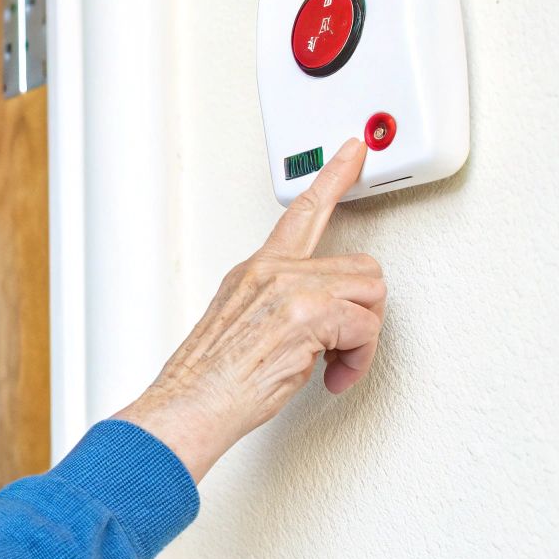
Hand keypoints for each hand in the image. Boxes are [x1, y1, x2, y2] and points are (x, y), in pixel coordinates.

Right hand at [116, 139, 384, 482]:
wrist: (188, 406)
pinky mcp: (307, 314)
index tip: (354, 151)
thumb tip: (319, 324)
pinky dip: (358, 360)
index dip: (333, 178)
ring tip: (334, 364)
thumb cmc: (207, 383)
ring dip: (363, 337)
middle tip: (342, 348)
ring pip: (370, 294)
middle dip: (363, 313)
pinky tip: (332, 377)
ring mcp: (289, 288)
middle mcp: (272, 271)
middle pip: (361, 268)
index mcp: (255, 272)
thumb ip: (279, 308)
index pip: (301, 215)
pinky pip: (365, 328)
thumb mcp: (238, 328)